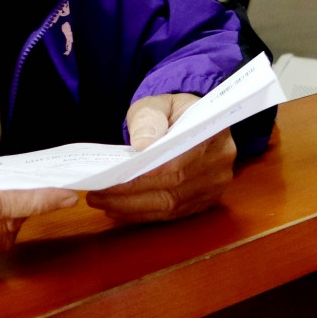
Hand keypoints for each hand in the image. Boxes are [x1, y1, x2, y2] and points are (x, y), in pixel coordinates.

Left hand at [85, 92, 235, 222]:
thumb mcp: (157, 103)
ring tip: (102, 203)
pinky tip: (120, 209)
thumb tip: (142, 144)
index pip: (178, 162)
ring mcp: (216, 184)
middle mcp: (220, 162)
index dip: (145, 175)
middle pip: (173, 188)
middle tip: (95, 195)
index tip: (112, 178)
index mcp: (212, 132)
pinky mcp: (207, 200)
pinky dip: (145, 214)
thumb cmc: (172, 111)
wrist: (192, 120)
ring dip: (133, 208)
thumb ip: (148, 118)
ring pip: (172, 205)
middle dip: (130, 194)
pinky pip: (174, 214)